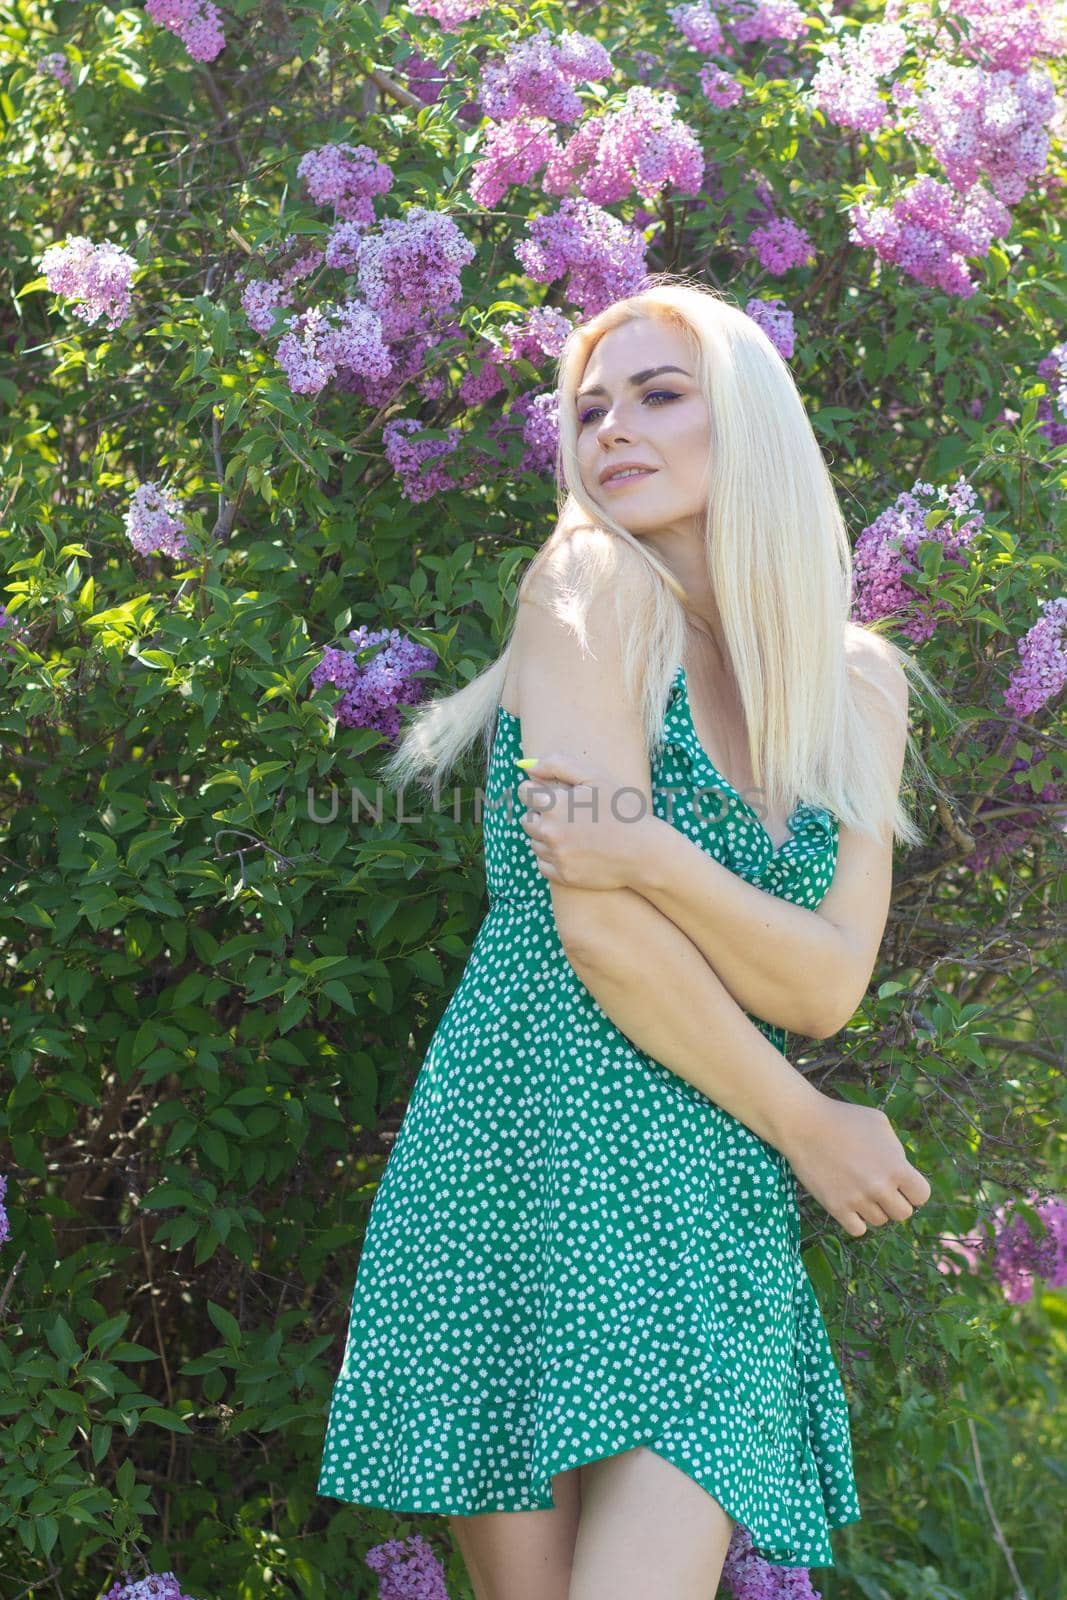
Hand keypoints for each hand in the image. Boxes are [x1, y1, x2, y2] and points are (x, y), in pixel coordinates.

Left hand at [515, 751, 651, 890]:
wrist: (644, 852)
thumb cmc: (622, 810)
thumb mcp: (595, 777)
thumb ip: (558, 765)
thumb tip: (528, 767)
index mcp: (554, 804)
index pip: (524, 792)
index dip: (537, 790)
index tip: (552, 794)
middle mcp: (549, 831)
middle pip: (527, 819)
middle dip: (541, 814)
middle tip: (568, 815)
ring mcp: (556, 855)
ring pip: (535, 842)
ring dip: (546, 836)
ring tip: (575, 833)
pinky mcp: (563, 875)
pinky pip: (543, 864)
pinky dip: (553, 857)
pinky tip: (574, 850)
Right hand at [780, 1095, 931, 1237]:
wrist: (805, 1125)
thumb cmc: (844, 1119)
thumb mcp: (880, 1124)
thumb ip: (896, 1150)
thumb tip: (902, 1168)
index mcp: (896, 1167)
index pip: (921, 1196)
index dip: (913, 1191)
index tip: (902, 1185)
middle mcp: (880, 1187)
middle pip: (903, 1214)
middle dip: (895, 1202)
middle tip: (881, 1189)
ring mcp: (858, 1200)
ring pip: (879, 1221)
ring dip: (873, 1209)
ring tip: (860, 1191)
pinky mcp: (836, 1208)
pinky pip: (858, 1229)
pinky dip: (856, 1221)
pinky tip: (850, 1204)